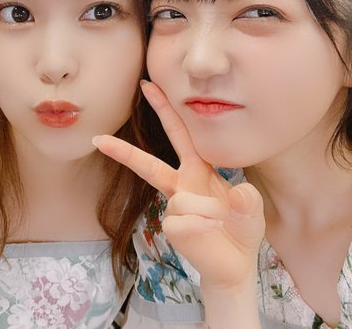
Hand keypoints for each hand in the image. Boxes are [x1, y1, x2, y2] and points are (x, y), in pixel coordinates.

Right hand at [93, 81, 264, 289]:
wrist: (236, 265)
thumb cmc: (241, 230)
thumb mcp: (252, 209)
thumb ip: (248, 200)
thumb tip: (240, 192)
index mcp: (199, 169)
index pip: (180, 134)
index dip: (165, 110)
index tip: (148, 85)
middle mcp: (182, 185)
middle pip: (150, 163)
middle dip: (125, 150)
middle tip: (99, 139)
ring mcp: (174, 207)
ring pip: (186, 200)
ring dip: (211, 211)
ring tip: (222, 223)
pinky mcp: (172, 227)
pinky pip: (186, 220)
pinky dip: (204, 227)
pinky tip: (211, 234)